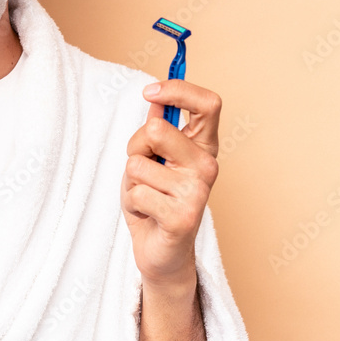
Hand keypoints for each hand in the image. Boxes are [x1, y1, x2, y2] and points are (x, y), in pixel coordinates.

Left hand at [121, 80, 220, 287]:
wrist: (161, 251)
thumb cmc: (154, 199)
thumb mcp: (151, 158)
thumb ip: (156, 130)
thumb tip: (155, 100)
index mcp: (203, 147)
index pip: (208, 104)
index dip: (178, 89)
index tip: (150, 92)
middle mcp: (207, 166)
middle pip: (157, 130)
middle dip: (135, 147)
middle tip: (142, 169)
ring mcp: (198, 192)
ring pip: (138, 163)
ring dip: (131, 181)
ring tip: (146, 196)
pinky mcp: (183, 216)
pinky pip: (137, 192)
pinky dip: (132, 202)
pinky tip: (147, 214)